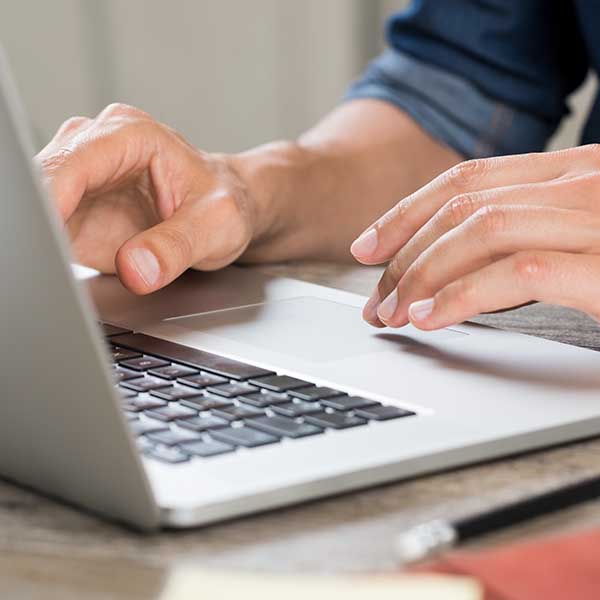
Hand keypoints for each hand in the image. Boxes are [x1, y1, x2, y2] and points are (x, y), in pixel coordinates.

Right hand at [37, 103, 265, 293]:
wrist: (227, 209)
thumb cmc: (225, 203)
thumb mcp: (218, 225)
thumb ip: (177, 246)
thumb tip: (135, 268)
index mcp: (132, 136)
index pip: (73, 163)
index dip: (50, 201)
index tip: (44, 238)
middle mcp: (98, 149)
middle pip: (42, 180)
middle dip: (38, 222)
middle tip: (43, 262)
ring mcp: (84, 180)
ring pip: (38, 205)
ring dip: (39, 238)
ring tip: (51, 269)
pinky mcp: (77, 211)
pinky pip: (47, 229)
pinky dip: (45, 251)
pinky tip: (55, 270)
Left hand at [350, 145, 599, 329]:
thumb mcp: (583, 237)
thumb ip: (528, 234)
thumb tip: (454, 265)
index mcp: (575, 171)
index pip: (470, 178)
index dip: (406, 213)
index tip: (368, 246)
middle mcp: (586, 181)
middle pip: (464, 205)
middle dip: (404, 255)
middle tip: (377, 300)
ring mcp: (598, 218)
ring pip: (481, 230)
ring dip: (422, 276)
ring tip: (394, 314)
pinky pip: (517, 272)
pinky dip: (462, 296)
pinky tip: (431, 318)